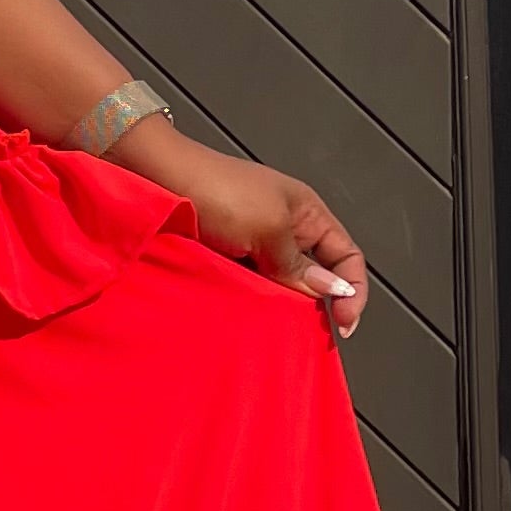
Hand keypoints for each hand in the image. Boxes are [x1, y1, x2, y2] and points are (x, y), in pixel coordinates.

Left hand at [122, 123, 366, 337]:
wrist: (157, 178)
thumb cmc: (217, 191)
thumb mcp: (270, 227)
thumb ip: (299, 264)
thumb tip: (329, 290)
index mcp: (307, 214)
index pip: (347, 257)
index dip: (353, 290)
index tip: (343, 322)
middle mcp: (285, 230)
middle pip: (315, 276)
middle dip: (315, 304)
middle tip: (308, 331)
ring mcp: (253, 246)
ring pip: (280, 286)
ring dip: (280, 307)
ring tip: (276, 328)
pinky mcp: (225, 259)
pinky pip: (248, 288)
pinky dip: (251, 303)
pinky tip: (247, 317)